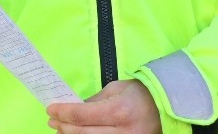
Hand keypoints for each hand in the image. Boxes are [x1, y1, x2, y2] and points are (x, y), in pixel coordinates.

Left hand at [46, 80, 160, 133]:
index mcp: (118, 112)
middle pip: (83, 133)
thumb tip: (72, 109)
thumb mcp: (115, 89)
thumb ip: (93, 101)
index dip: (63, 112)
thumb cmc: (140, 94)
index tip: (50, 109)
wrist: (167, 108)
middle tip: (52, 120)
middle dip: (63, 126)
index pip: (82, 115)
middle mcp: (122, 132)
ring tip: (60, 129)